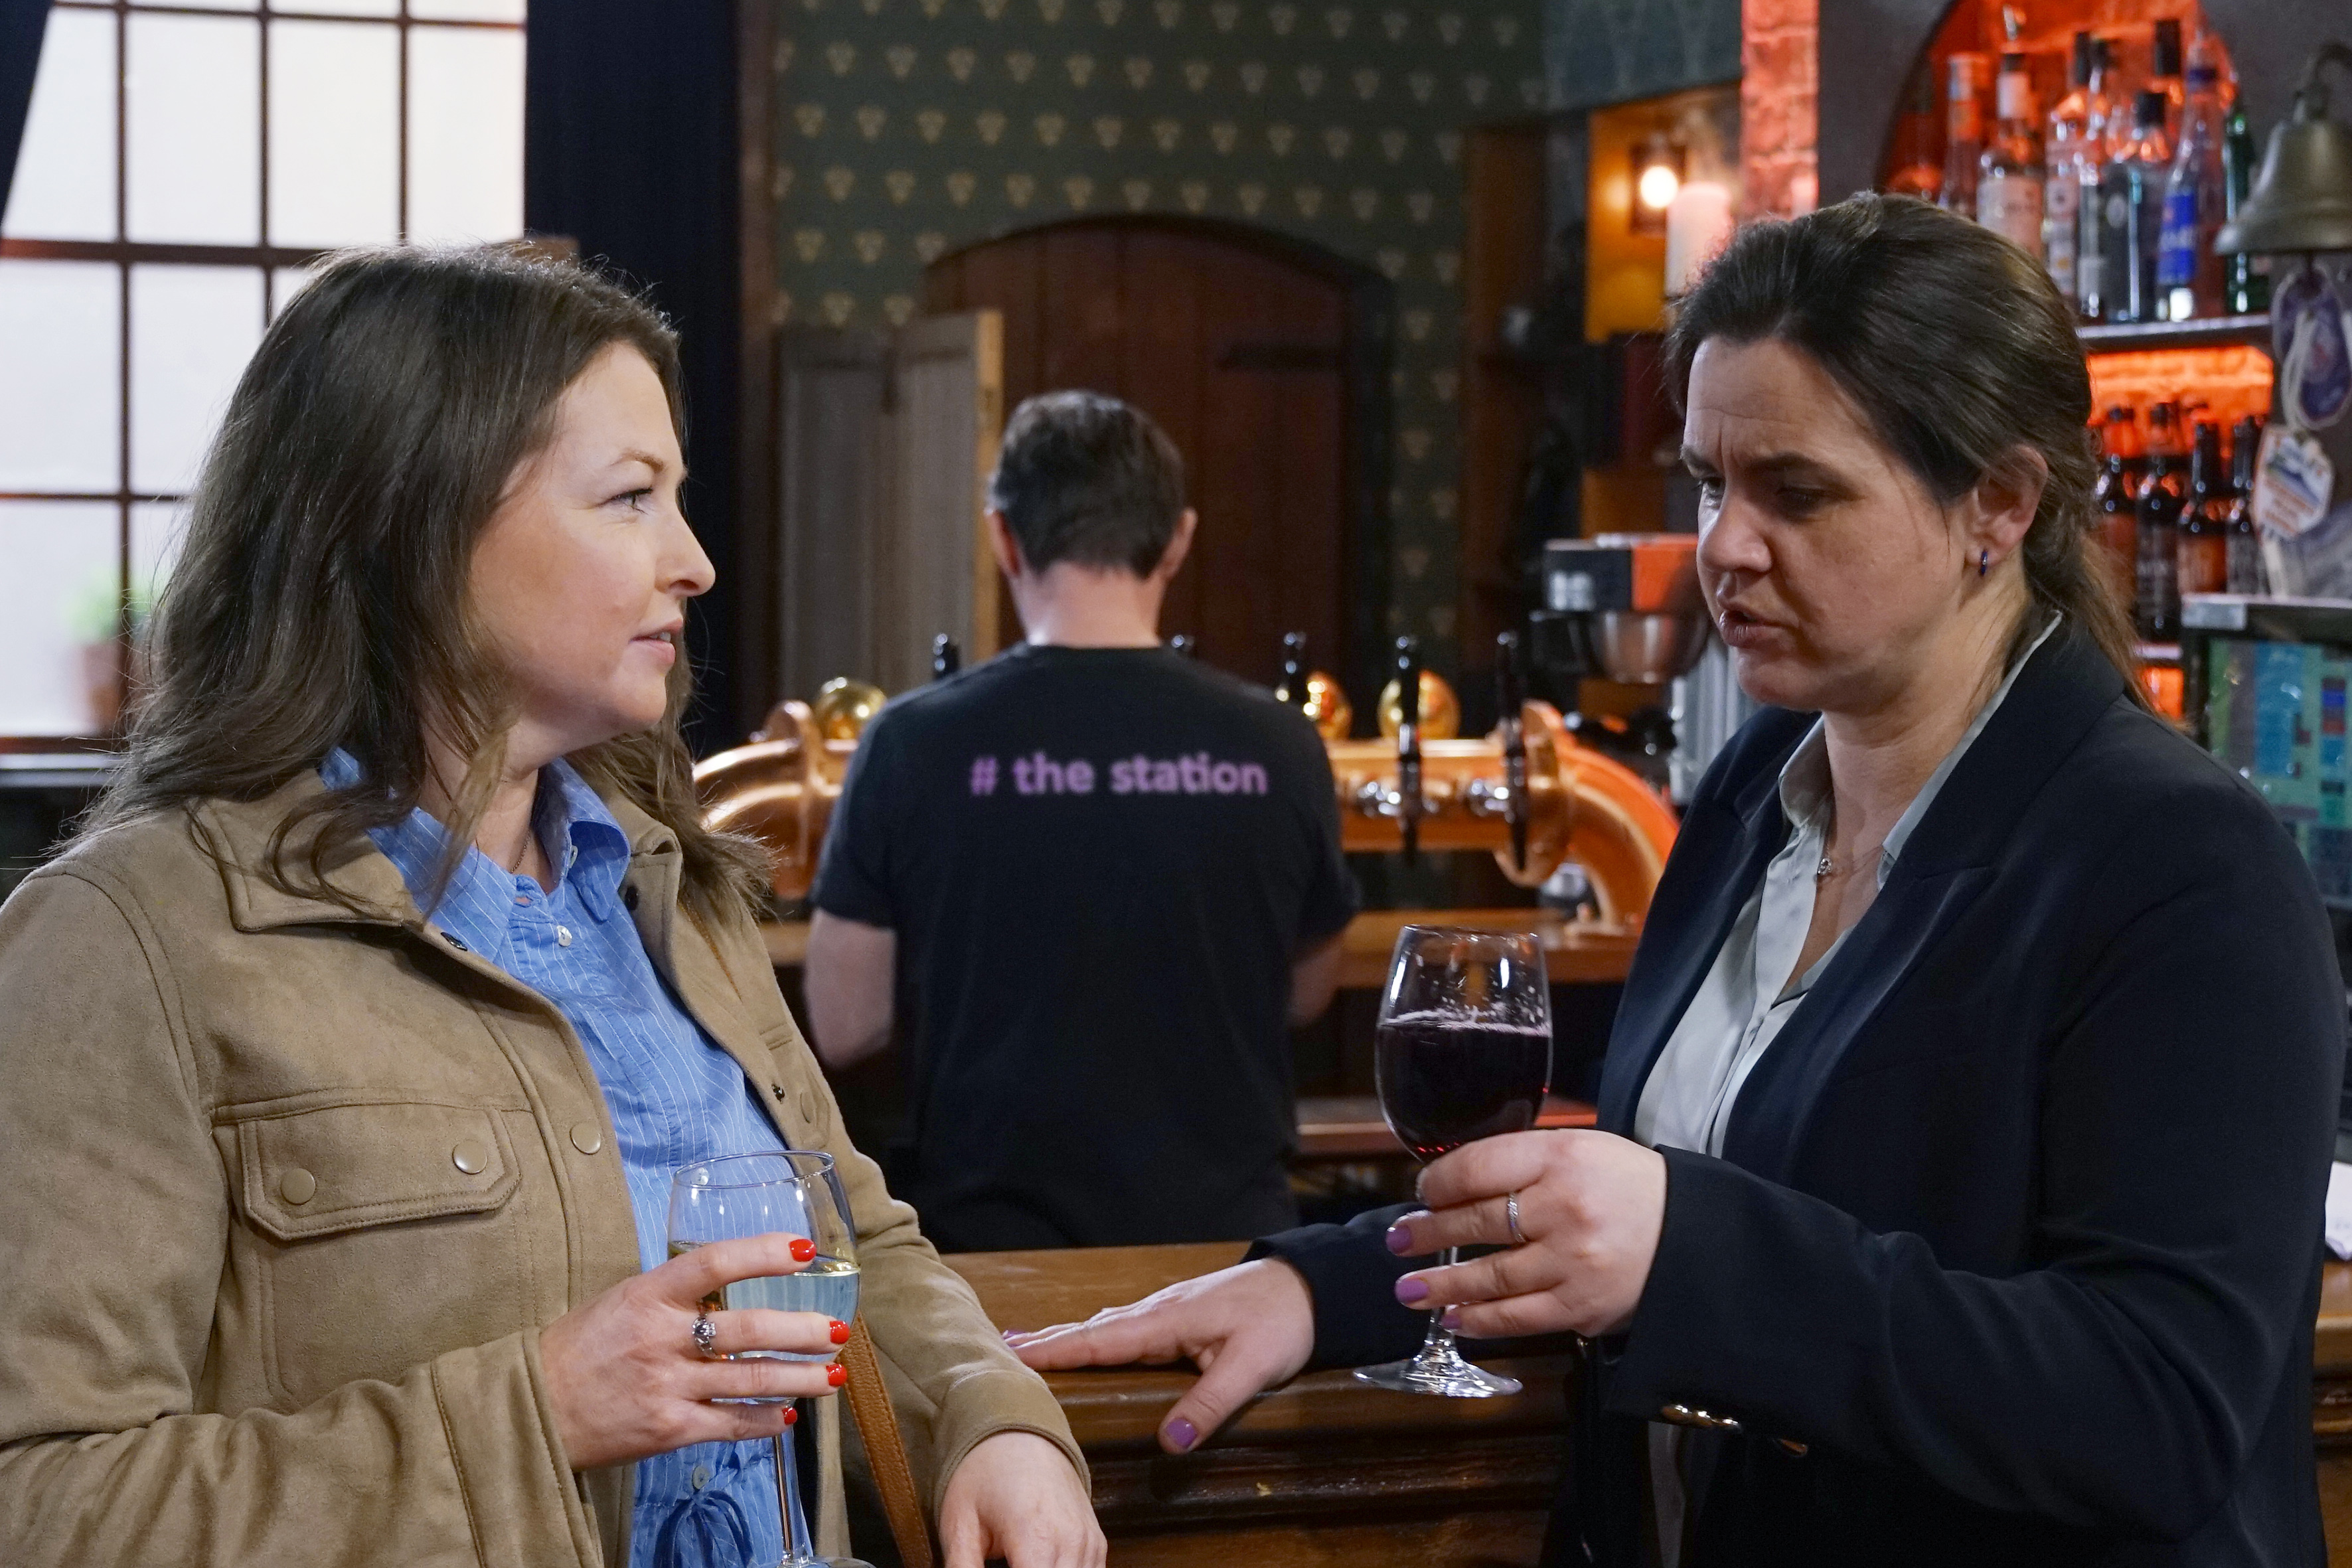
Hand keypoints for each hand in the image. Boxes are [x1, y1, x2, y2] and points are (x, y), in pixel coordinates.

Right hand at [539, 1233, 847, 1469]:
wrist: (533, 1404)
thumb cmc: (582, 1346)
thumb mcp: (624, 1300)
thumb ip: (677, 1296)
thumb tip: (734, 1290)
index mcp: (649, 1294)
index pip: (716, 1262)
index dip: (765, 1252)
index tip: (806, 1250)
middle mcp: (662, 1337)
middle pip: (750, 1328)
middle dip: (803, 1330)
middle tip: (838, 1331)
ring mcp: (666, 1385)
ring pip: (751, 1379)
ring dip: (801, 1378)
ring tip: (833, 1375)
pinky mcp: (667, 1429)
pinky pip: (729, 1424)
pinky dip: (764, 1420)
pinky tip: (787, 1415)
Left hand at [938, 1431, 1104, 1567]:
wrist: (1017, 1432)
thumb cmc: (984, 1472)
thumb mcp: (959, 1522)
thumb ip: (962, 1567)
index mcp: (1036, 1536)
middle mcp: (1071, 1540)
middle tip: (1005, 1565)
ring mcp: (1088, 1541)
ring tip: (1017, 1562)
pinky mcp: (1095, 1541)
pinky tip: (1041, 1565)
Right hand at [1005, 1258, 1313, 1452]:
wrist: (1312, 1285)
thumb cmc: (1283, 1321)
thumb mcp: (1252, 1367)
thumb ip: (1209, 1405)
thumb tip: (1167, 1445)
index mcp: (1167, 1321)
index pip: (1100, 1341)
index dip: (1057, 1351)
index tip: (1014, 1355)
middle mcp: (1160, 1310)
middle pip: (1093, 1329)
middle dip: (1049, 1340)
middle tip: (1004, 1348)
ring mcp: (1170, 1309)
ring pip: (1109, 1325)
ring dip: (1070, 1335)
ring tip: (1032, 1346)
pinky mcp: (1182, 1313)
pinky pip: (1127, 1325)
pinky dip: (1098, 1333)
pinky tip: (1094, 1340)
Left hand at [1387, 1130, 1666, 1338]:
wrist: (1695, 1237)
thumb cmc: (1628, 1187)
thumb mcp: (1581, 1149)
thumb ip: (1523, 1161)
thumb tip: (1455, 1180)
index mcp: (1563, 1157)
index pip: (1478, 1167)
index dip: (1438, 1183)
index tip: (1422, 1193)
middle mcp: (1564, 1208)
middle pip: (1476, 1222)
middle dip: (1427, 1233)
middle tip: (1396, 1240)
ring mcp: (1572, 1263)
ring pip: (1489, 1276)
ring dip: (1441, 1284)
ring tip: (1408, 1287)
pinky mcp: (1581, 1307)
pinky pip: (1518, 1317)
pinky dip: (1480, 1320)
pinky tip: (1453, 1318)